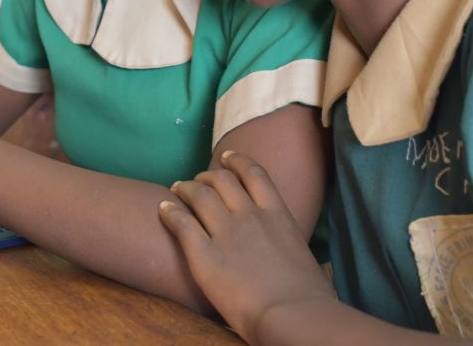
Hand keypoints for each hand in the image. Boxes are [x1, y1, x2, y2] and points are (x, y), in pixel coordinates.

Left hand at [159, 151, 334, 341]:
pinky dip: (170, 211)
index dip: (237, 162)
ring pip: (198, 196)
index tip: (226, 158)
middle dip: (206, 176)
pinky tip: (163, 209)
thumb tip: (302, 260)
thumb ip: (293, 248)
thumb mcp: (307, 260)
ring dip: (185, 188)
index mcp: (278, 215)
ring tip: (176, 189)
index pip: (254, 174)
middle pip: (222, 180)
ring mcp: (226, 233)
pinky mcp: (204, 255)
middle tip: (197, 180)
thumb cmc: (309, 297)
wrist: (292, 315)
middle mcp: (250, 216)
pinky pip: (181, 223)